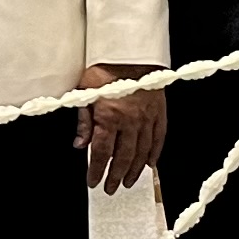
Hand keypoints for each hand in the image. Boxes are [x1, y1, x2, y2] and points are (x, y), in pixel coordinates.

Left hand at [74, 66, 164, 194]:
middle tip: (110, 188)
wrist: (131, 50)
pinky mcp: (159, 112)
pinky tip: (150, 164)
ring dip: (134, 170)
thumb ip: (84, 121)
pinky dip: (154, 152)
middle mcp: (129, 121)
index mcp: (109, 117)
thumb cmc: (105, 67)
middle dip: (115, 175)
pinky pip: (158, 137)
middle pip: (123, 157)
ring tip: (128, 182)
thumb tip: (79, 145)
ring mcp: (146, 118)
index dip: (97, 170)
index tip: (93, 182)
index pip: (101, 152)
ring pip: (141, 151)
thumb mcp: (85, 91)